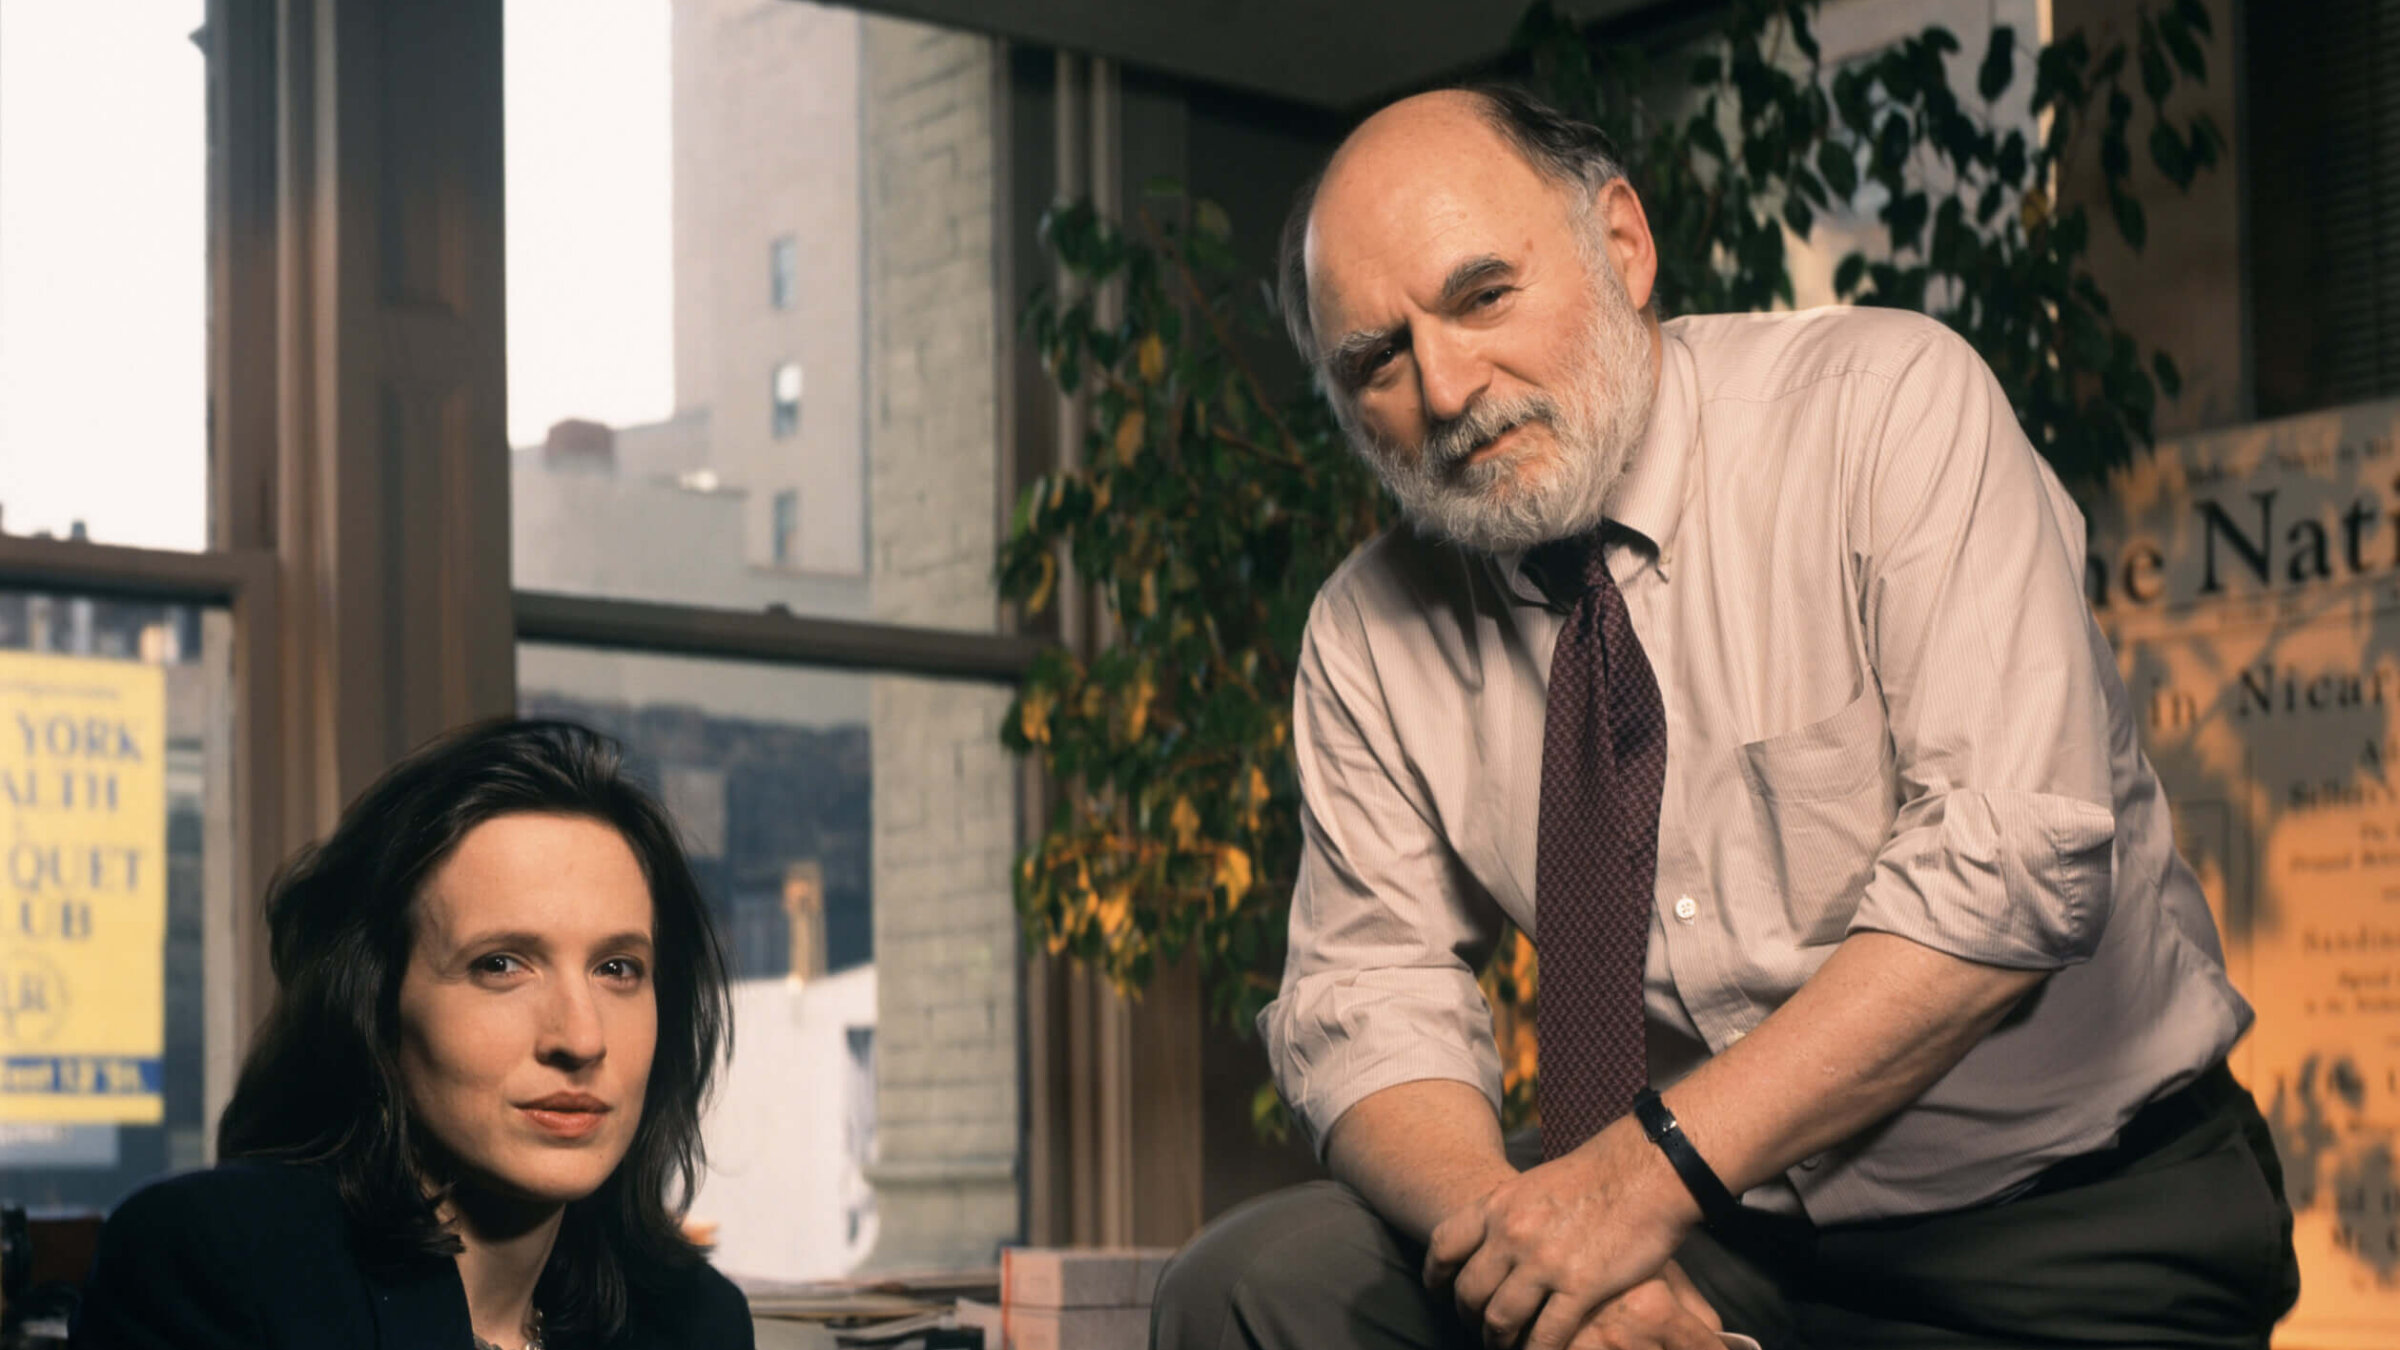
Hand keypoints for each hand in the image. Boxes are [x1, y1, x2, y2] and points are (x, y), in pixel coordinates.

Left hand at [1422, 1117, 1701, 1348]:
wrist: (1643, 1171)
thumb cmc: (1595, 1176)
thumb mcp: (1534, 1184)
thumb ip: (1509, 1213)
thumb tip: (1491, 1238)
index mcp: (1497, 1205)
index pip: (1444, 1246)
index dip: (1436, 1275)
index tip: (1440, 1292)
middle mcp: (1511, 1234)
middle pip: (1470, 1291)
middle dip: (1470, 1317)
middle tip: (1478, 1329)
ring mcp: (1544, 1262)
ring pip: (1501, 1319)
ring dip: (1499, 1340)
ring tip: (1506, 1346)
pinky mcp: (1580, 1286)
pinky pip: (1547, 1334)